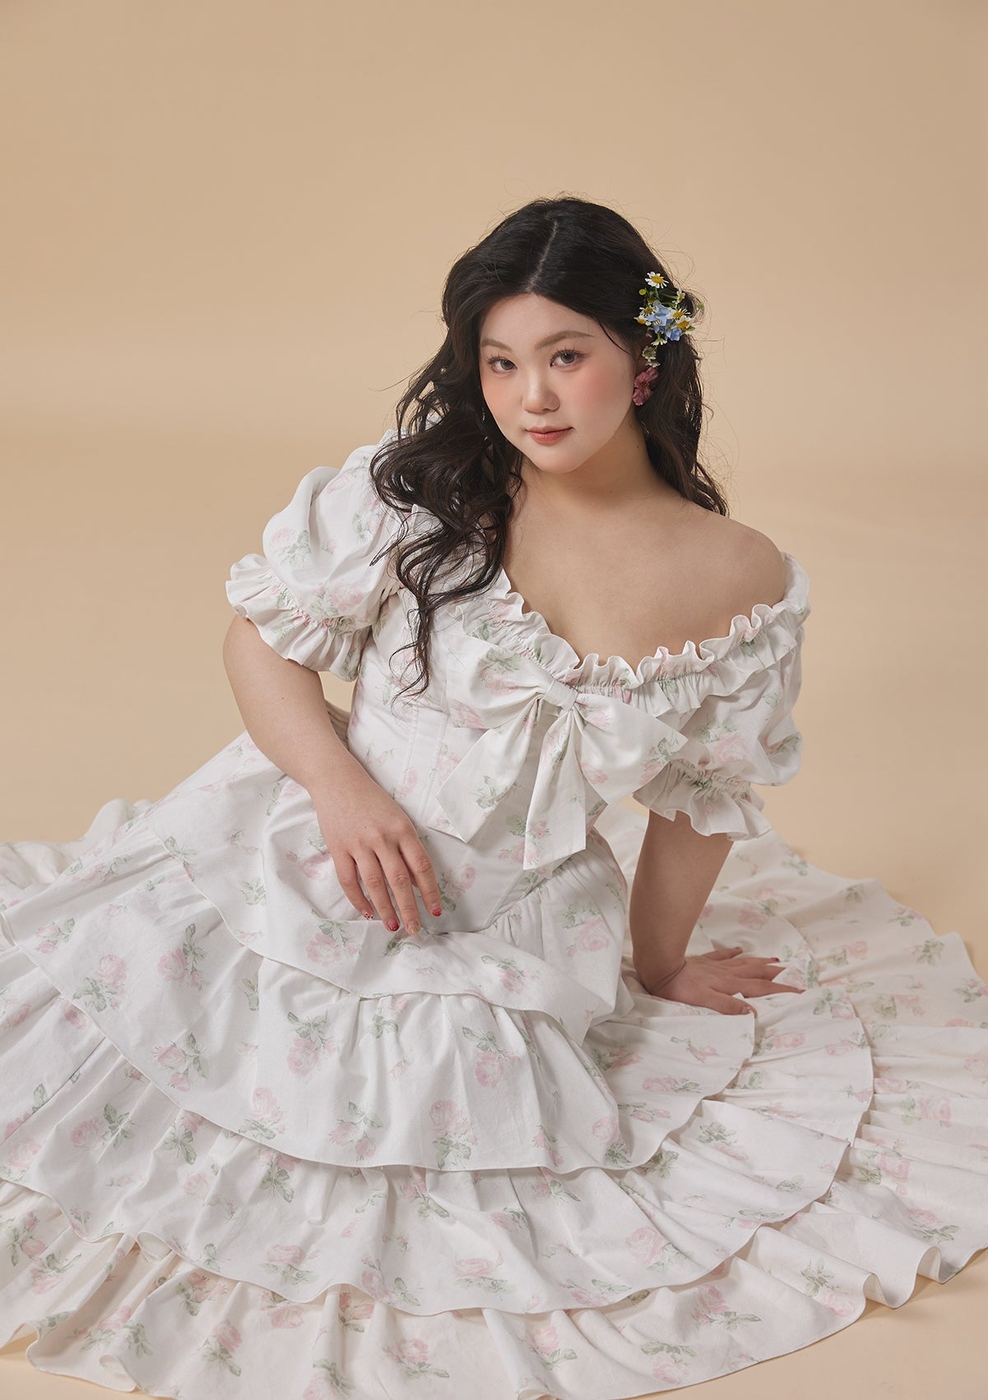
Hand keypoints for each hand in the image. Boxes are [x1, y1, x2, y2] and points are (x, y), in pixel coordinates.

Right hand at [312, 757, 441, 933]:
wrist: (337, 780)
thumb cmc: (372, 800)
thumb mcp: (397, 817)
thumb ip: (407, 847)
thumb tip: (417, 882)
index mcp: (402, 828)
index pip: (421, 866)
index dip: (430, 891)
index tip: (436, 911)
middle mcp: (382, 837)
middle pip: (399, 880)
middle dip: (409, 908)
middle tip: (415, 929)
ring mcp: (359, 844)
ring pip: (375, 884)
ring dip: (385, 908)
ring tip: (392, 925)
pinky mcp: (338, 848)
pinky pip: (349, 880)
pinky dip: (358, 899)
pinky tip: (367, 912)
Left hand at [646, 947, 801, 1014]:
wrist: (660, 967)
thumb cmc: (680, 989)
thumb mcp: (705, 1001)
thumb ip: (728, 1006)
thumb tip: (753, 1012)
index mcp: (729, 985)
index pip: (761, 989)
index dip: (781, 990)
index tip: (799, 990)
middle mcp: (726, 974)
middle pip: (756, 974)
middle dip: (776, 975)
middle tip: (793, 973)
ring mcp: (715, 966)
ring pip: (744, 963)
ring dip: (760, 963)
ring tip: (775, 961)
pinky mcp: (703, 961)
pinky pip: (723, 955)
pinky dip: (733, 952)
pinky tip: (739, 949)